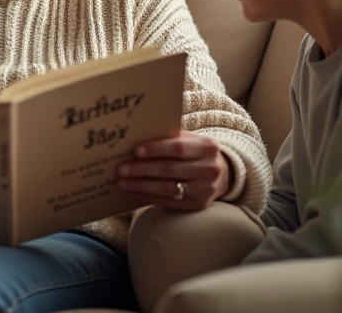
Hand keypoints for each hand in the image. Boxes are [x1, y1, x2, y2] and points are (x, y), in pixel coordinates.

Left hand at [116, 131, 230, 210]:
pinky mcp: (199, 204)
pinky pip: (169, 201)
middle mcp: (210, 169)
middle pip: (170, 169)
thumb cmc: (194, 152)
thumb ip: (169, 138)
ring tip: (123, 182)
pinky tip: (134, 192)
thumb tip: (135, 137)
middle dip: (142, 169)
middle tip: (121, 169)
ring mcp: (206, 189)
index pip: (178, 148)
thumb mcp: (189, 140)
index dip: (155, 149)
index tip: (135, 151)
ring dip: (142, 186)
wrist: (220, 173)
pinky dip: (149, 196)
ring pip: (168, 188)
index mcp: (207, 147)